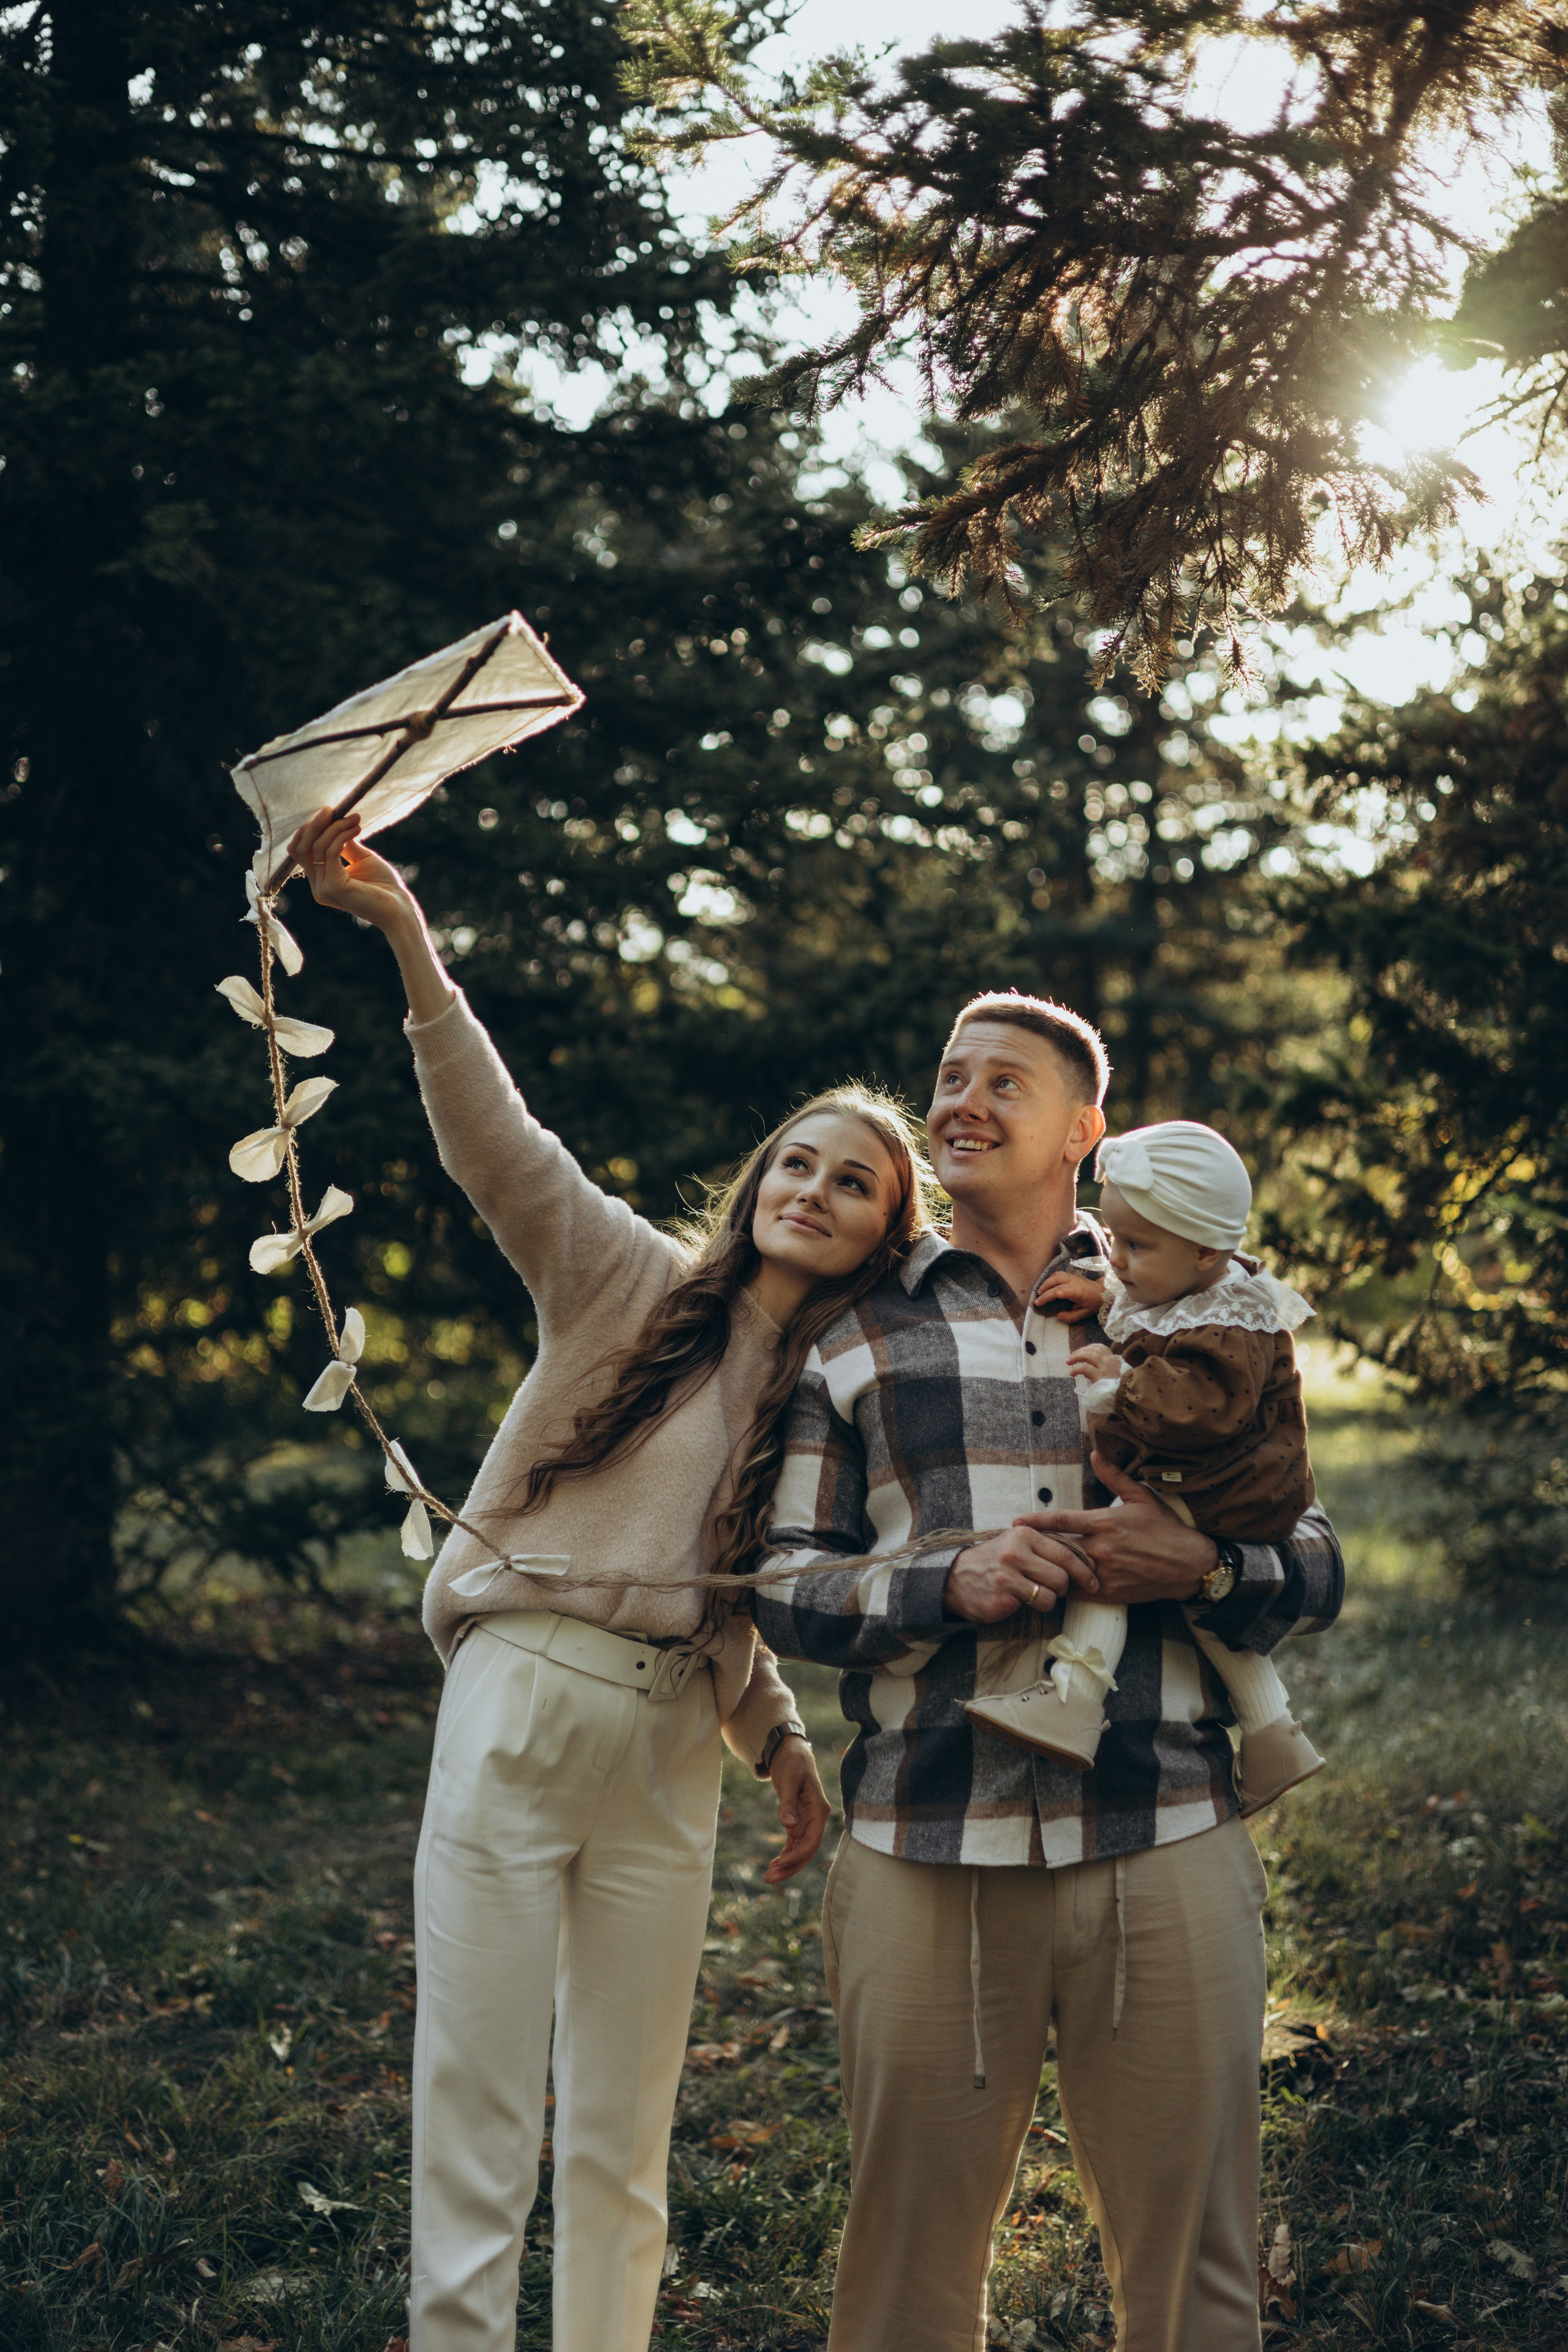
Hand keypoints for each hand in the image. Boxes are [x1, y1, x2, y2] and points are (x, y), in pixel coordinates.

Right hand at [288, 808, 418, 933]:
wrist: (399, 908)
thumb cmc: (383, 885)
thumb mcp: (360, 859)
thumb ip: (344, 844)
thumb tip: (335, 822)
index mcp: (321, 881)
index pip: (300, 851)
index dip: (309, 830)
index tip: (329, 813)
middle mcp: (318, 887)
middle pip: (302, 848)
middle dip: (315, 825)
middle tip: (332, 809)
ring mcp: (323, 888)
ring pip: (316, 847)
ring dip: (335, 827)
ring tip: (355, 820)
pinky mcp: (334, 887)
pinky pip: (330, 853)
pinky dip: (341, 836)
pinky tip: (356, 829)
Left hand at [764, 1738, 831, 1883]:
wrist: (790, 1752)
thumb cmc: (793, 1762)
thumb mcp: (789, 1779)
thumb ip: (788, 1803)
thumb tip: (788, 1826)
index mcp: (819, 1810)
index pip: (812, 1841)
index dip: (797, 1855)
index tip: (780, 1862)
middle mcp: (815, 1820)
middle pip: (807, 1851)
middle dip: (790, 1867)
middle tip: (770, 1879)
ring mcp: (807, 1822)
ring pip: (800, 1851)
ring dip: (787, 1865)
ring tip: (769, 1877)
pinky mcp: (797, 1822)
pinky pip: (793, 1844)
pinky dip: (785, 1855)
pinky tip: (773, 1864)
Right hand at [944, 1525, 1098, 1622]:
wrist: (955, 1578)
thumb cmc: (994, 1561)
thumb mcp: (1016, 1542)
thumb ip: (1044, 1545)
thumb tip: (1084, 1559)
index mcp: (1023, 1535)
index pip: (1065, 1553)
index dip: (1084, 1570)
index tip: (1093, 1581)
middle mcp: (1016, 1553)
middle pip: (1062, 1576)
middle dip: (1064, 1587)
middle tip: (1057, 1589)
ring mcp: (1007, 1576)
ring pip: (1051, 1595)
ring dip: (1049, 1600)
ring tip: (1035, 1595)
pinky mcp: (1002, 1598)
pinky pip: (1035, 1607)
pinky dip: (1033, 1607)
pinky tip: (1019, 1600)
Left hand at [1018, 1453, 1218, 1605]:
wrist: (1189, 1565)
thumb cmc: (1166, 1528)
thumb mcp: (1141, 1496)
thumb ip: (1114, 1477)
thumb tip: (1095, 1454)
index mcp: (1106, 1522)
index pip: (1062, 1520)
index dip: (1036, 1521)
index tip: (1017, 1523)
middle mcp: (1102, 1548)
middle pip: (1058, 1547)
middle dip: (1038, 1547)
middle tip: (1018, 1546)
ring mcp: (1105, 1572)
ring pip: (1066, 1571)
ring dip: (1050, 1568)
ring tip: (1032, 1566)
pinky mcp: (1110, 1592)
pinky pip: (1079, 1592)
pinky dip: (1065, 1588)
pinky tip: (1054, 1585)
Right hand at [1032, 1268, 1104, 1323]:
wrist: (1102, 1290)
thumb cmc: (1093, 1303)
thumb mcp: (1085, 1313)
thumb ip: (1072, 1317)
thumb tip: (1058, 1316)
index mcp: (1081, 1292)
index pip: (1071, 1291)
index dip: (1063, 1292)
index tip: (1056, 1294)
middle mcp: (1075, 1282)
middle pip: (1057, 1284)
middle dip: (1046, 1293)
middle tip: (1037, 1301)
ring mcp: (1072, 1276)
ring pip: (1055, 1277)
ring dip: (1045, 1284)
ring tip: (1038, 1293)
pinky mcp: (1069, 1274)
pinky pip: (1057, 1274)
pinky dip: (1049, 1279)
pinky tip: (1045, 1286)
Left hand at [1066, 1343, 1122, 1383]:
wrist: (1121, 1397)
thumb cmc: (1114, 1387)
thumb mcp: (1111, 1373)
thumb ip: (1102, 1366)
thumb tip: (1086, 1363)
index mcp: (1113, 1359)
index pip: (1100, 1347)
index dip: (1088, 1348)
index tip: (1079, 1352)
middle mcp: (1110, 1361)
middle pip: (1092, 1350)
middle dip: (1079, 1351)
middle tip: (1070, 1357)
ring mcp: (1105, 1367)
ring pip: (1089, 1355)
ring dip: (1076, 1357)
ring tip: (1068, 1362)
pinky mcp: (1100, 1375)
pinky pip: (1085, 1368)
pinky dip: (1076, 1369)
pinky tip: (1072, 1373)